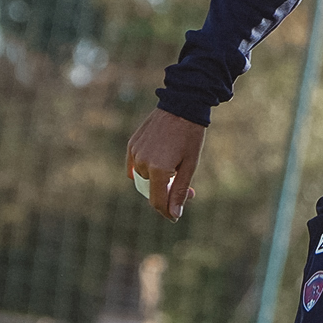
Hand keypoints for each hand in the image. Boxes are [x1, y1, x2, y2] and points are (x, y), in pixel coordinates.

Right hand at [126, 107, 205, 221]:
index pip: (157, 201)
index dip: (167, 211)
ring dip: (158, 180)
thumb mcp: (190, 165)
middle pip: (151, 190)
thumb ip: (180, 191)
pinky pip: (135, 166)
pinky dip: (147, 169)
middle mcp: (142, 162)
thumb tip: (173, 215)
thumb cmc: (190, 136)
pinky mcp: (132, 144)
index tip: (175, 216)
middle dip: (167, 193)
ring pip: (144, 178)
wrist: (182, 106)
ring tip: (176, 170)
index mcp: (158, 169)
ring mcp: (135, 153)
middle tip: (189, 190)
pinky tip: (161, 165)